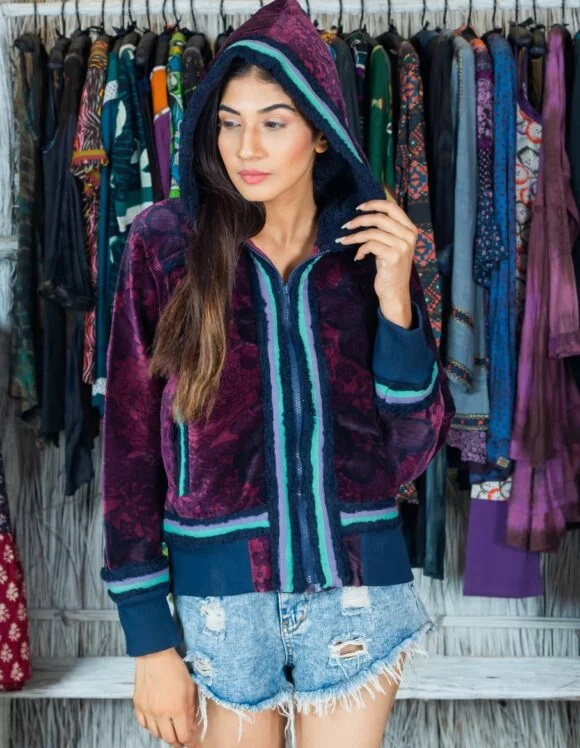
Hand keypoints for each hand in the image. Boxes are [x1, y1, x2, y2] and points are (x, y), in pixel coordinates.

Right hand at [134, 647, 198, 746]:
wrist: (155, 655)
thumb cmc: (174, 668)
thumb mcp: (190, 687)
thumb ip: (191, 709)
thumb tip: (191, 725)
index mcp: (177, 709)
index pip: (183, 735)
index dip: (189, 741)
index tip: (192, 742)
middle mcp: (161, 713)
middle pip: (169, 738)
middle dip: (177, 741)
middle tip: (182, 739)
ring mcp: (147, 710)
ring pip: (156, 733)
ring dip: (164, 734)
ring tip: (170, 729)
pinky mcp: (138, 705)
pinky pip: (143, 724)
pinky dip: (151, 726)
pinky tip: (157, 721)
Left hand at [335, 199, 418, 327]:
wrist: (395, 291)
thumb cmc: (391, 268)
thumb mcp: (393, 245)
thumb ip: (387, 230)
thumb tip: (368, 213)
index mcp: (410, 229)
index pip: (392, 207)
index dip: (374, 204)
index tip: (359, 208)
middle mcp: (409, 236)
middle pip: (379, 218)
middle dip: (359, 220)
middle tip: (346, 226)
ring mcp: (402, 246)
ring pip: (372, 232)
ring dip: (354, 236)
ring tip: (344, 240)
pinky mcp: (393, 256)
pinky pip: (370, 245)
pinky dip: (360, 250)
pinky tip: (358, 256)